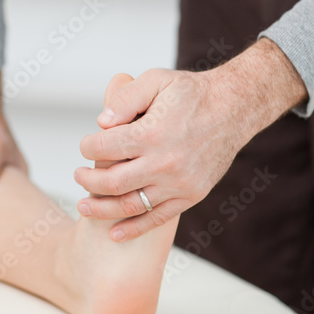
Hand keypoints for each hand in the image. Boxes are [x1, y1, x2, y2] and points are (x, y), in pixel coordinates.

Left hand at [74, 38, 306, 241]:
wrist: (234, 109)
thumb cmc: (191, 94)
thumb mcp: (156, 80)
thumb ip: (124, 98)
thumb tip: (101, 122)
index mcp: (152, 133)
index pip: (104, 148)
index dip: (87, 147)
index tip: (85, 146)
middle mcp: (165, 162)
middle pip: (111, 183)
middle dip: (87, 181)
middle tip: (78, 176)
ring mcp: (179, 183)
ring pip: (130, 205)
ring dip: (101, 209)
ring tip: (83, 206)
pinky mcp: (191, 196)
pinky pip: (157, 218)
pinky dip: (133, 228)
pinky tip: (114, 232)